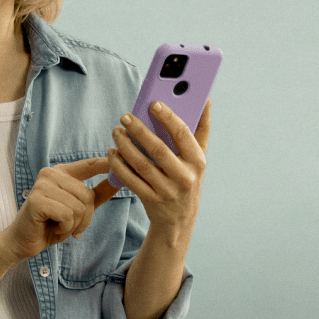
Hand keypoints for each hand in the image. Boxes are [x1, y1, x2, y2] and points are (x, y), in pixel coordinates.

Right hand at [0, 158, 108, 260]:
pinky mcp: (37, 200)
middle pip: (87, 195)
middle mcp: (51, 174)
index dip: (106, 164)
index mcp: (61, 173)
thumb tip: (118, 180)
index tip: (120, 162)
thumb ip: (96, 194)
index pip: (89, 165)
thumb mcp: (77, 209)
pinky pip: (67, 216)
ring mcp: (42, 185)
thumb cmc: (50, 225)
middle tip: (70, 227)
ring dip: (74, 225)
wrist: (24, 242)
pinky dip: (65, 229)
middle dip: (85, 217)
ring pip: (79, 207)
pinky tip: (54, 230)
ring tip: (60, 227)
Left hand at [107, 100, 210, 241]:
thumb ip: (201, 129)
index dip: (168, 117)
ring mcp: (167, 191)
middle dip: (140, 131)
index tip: (153, 103)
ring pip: (142, 165)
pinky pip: (132, 180)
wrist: (179, 219)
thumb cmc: (188, 178)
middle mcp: (184, 177)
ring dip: (126, 146)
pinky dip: (120, 166)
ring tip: (116, 132)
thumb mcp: (199, 157)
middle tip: (125, 116)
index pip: (182, 135)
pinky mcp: (151, 200)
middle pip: (159, 150)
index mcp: (198, 161)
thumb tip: (206, 99)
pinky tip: (112, 153)